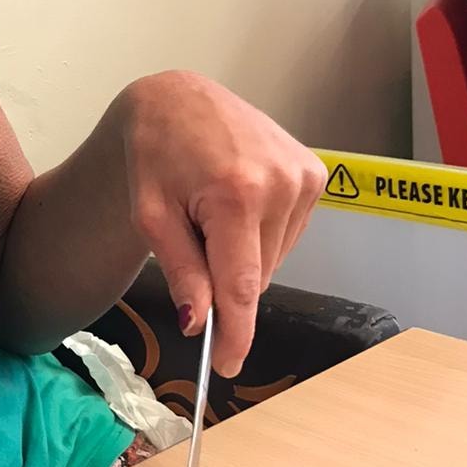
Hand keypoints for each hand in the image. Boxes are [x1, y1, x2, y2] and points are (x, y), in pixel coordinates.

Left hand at [115, 72, 325, 376]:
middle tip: (192, 244)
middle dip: (224, 281)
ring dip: (242, 256)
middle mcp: (281, 184)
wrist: (179, 99)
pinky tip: (236, 205)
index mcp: (237, 194)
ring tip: (211, 213)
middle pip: (257, 276)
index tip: (227, 366)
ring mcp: (304, 177)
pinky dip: (260, 236)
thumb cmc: (155, 152)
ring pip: (274, 259)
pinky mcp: (315, 174)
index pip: (243, 285)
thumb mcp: (150, 214)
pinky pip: (287, 235)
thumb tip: (199, 323)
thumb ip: (180, 269)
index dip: (236, 333)